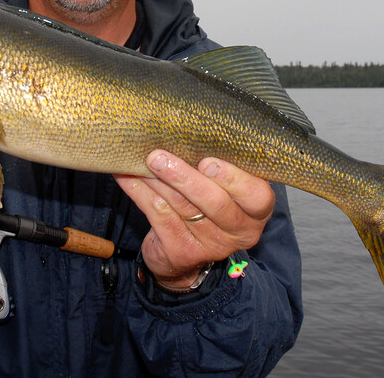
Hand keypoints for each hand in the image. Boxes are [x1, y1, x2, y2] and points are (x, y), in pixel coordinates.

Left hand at [114, 150, 274, 289]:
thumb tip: (186, 127)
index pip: (256, 196)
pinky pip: (159, 215)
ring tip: (142, 160)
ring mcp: (211, 245)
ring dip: (158, 181)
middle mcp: (239, 231)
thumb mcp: (222, 188)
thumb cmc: (206, 206)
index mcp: (256, 211)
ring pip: (182, 207)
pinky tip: (127, 176)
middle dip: (185, 177)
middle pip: (215, 203)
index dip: (233, 178)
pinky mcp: (182, 251)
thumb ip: (216, 167)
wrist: (183, 255)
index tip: (207, 161)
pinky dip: (140, 192)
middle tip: (159, 157)